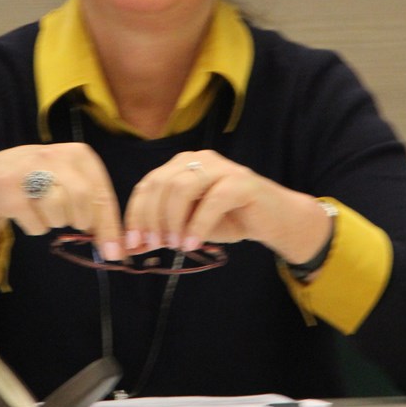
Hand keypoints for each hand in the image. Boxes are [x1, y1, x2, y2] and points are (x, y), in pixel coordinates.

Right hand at [0, 142, 124, 259]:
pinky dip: (36, 227)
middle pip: (83, 201)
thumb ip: (93, 205)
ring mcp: (29, 172)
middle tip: (70, 220)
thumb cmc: (41, 181)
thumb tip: (114, 246)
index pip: (101, 193)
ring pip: (59, 215)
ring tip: (44, 209)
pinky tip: (28, 212)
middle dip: (80, 220)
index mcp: (78, 154)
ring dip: (55, 222)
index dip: (110, 226)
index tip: (116, 253)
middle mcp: (54, 156)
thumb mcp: (71, 181)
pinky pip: (37, 226)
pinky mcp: (9, 191)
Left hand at [122, 150, 331, 263]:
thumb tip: (130, 247)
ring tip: (175, 246)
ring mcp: (221, 168)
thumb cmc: (230, 219)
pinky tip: (193, 243)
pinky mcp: (242, 182)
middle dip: (151, 218)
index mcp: (181, 166)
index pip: (149, 185)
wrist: (275, 220)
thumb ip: (163, 231)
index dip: (136, 214)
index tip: (132, 244)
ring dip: (172, 220)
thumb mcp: (189, 227)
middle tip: (153, 246)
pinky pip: (213, 200)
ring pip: (182, 187)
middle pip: (161, 184)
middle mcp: (199, 160)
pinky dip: (198, 224)